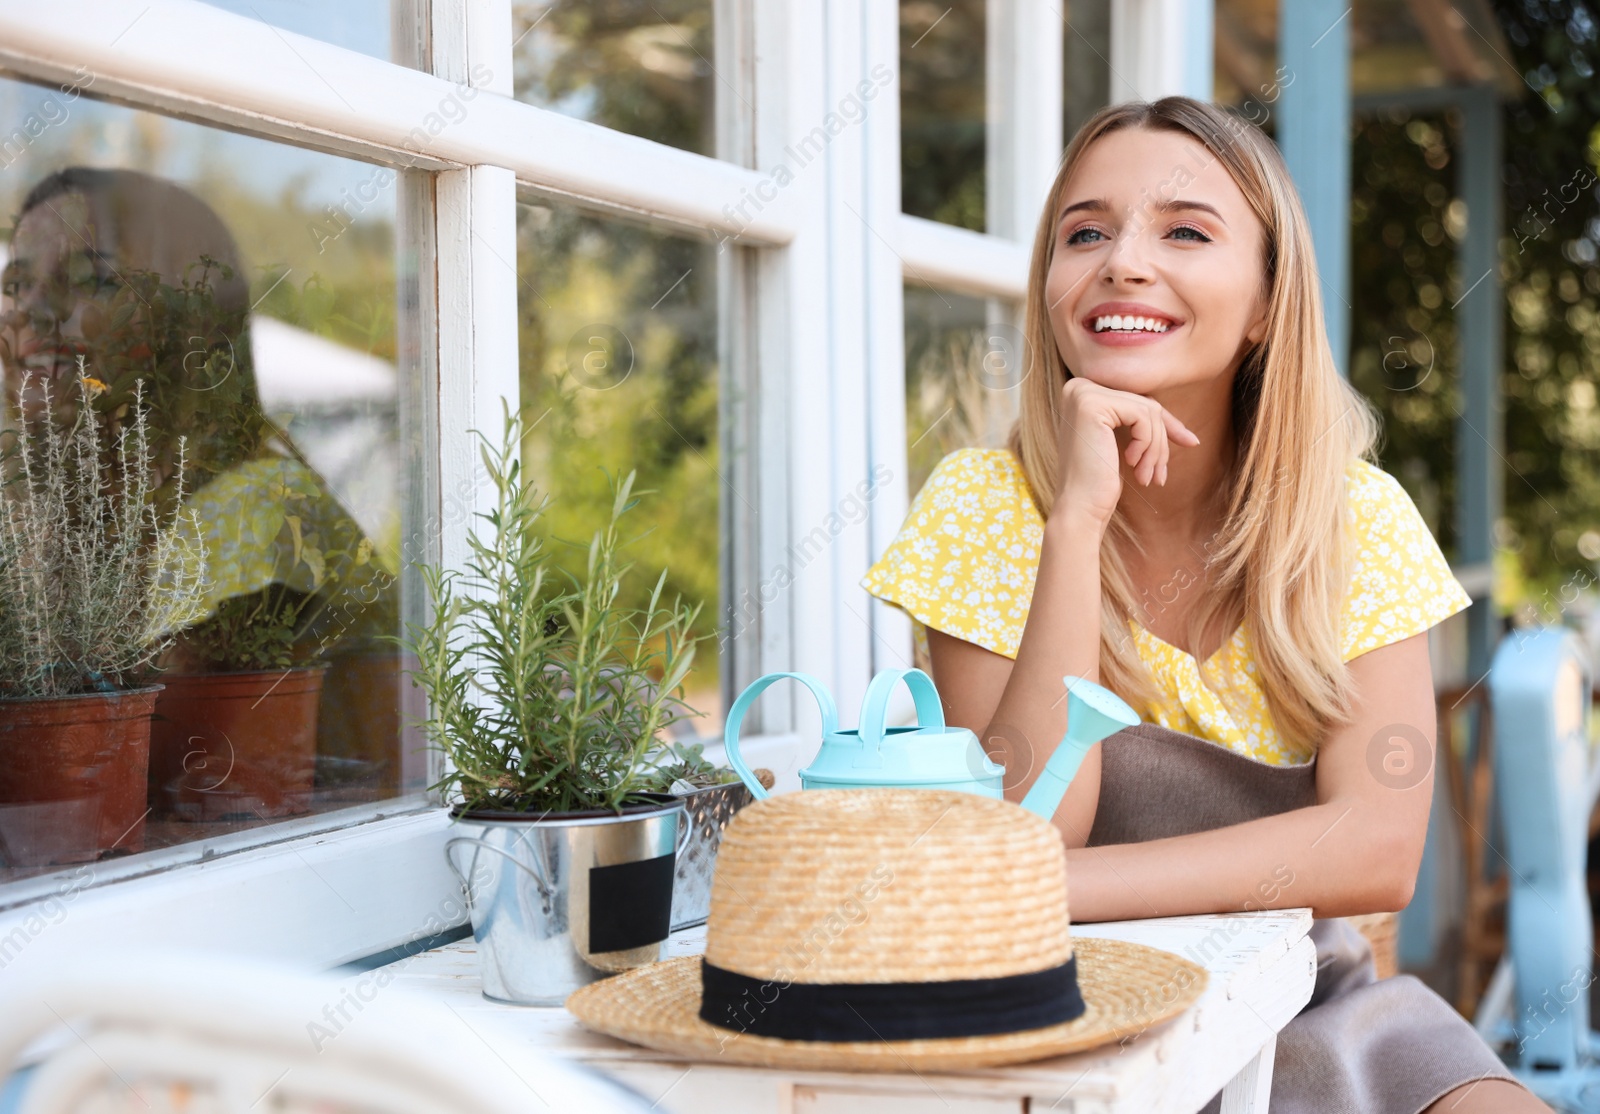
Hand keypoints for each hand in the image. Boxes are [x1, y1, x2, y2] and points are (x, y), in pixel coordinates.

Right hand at [1053, 376, 1199, 525]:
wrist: (1079, 508)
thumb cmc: (1100, 483)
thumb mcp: (1127, 448)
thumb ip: (1146, 427)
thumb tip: (1191, 436)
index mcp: (1083, 394)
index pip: (1138, 401)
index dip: (1164, 425)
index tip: (1190, 442)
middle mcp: (1078, 387)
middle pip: (1144, 403)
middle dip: (1160, 441)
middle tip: (1159, 475)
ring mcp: (1083, 394)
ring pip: (1147, 409)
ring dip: (1156, 447)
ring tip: (1146, 475)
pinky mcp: (1091, 405)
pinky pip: (1142, 415)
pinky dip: (1147, 443)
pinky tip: (1132, 464)